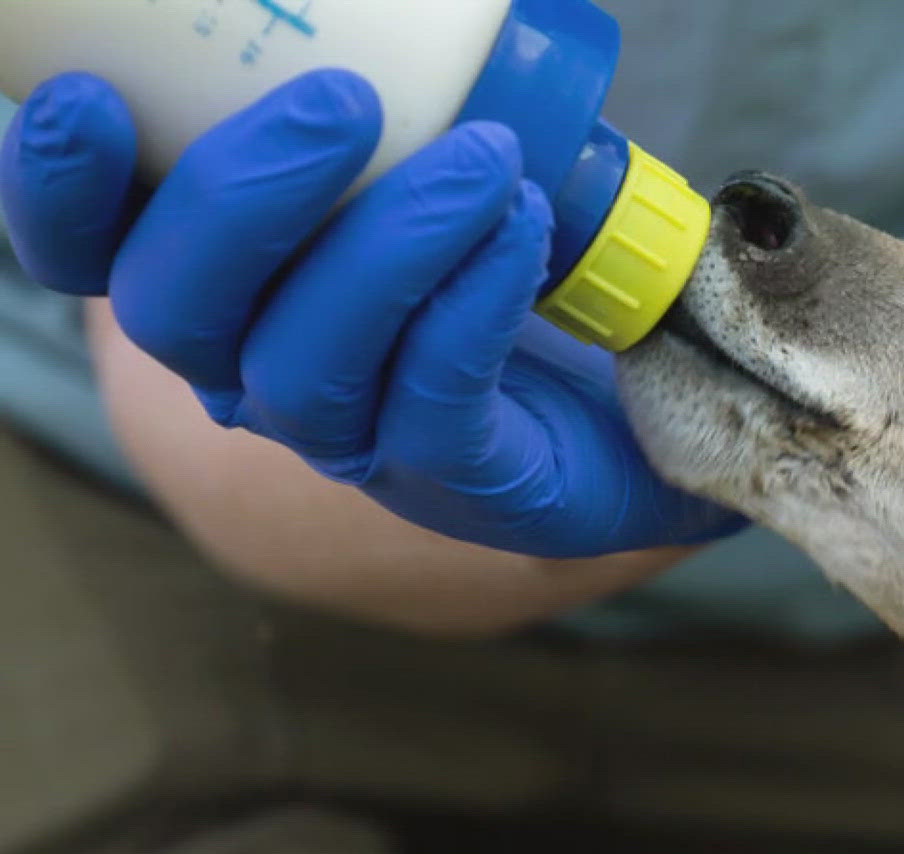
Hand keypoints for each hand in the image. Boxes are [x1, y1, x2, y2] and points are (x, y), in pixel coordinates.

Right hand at [1, 69, 742, 556]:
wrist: (611, 393)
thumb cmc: (484, 252)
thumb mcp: (406, 159)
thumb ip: (361, 96)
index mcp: (212, 281)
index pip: (85, 254)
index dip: (58, 190)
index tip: (91, 98)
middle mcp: (247, 368)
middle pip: (176, 308)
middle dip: (243, 196)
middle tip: (344, 103)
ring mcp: (344, 432)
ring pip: (306, 362)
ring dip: (390, 242)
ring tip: (488, 158)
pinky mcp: (449, 472)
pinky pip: (435, 395)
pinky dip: (473, 301)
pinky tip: (524, 224)